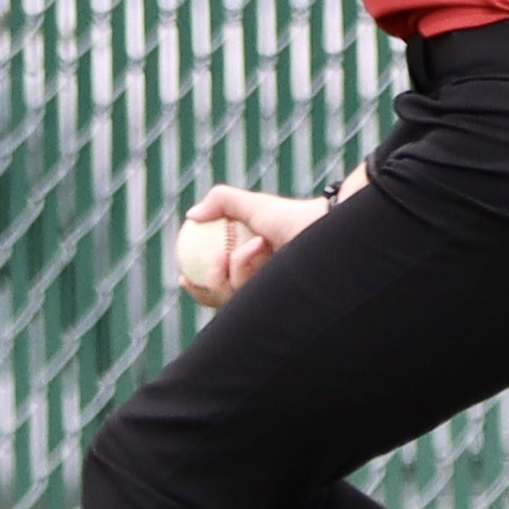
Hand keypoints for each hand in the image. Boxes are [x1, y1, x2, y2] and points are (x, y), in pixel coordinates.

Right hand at [171, 179, 342, 308]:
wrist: (325, 225)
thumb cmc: (293, 215)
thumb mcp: (252, 204)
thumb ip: (221, 202)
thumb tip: (191, 216)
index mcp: (252, 273)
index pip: (219, 289)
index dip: (197, 288)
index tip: (183, 276)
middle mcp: (261, 290)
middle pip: (220, 301)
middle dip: (206, 287)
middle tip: (206, 266)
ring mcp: (270, 301)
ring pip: (231, 295)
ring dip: (233, 267)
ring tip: (252, 242)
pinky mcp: (276, 306)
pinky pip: (244, 293)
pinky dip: (244, 265)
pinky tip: (258, 245)